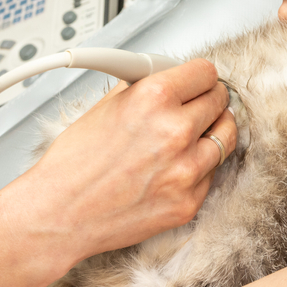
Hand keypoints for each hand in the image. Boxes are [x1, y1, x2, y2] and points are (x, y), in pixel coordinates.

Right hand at [23, 59, 237, 261]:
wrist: (59, 214)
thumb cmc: (73, 164)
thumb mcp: (104, 106)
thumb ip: (143, 87)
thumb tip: (166, 75)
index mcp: (154, 98)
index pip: (205, 72)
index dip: (199, 76)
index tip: (197, 80)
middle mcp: (175, 131)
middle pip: (220, 100)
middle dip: (207, 99)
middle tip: (194, 105)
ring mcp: (186, 170)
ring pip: (227, 135)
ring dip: (213, 130)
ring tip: (193, 133)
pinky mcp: (189, 202)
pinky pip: (213, 172)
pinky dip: (201, 165)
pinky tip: (177, 165)